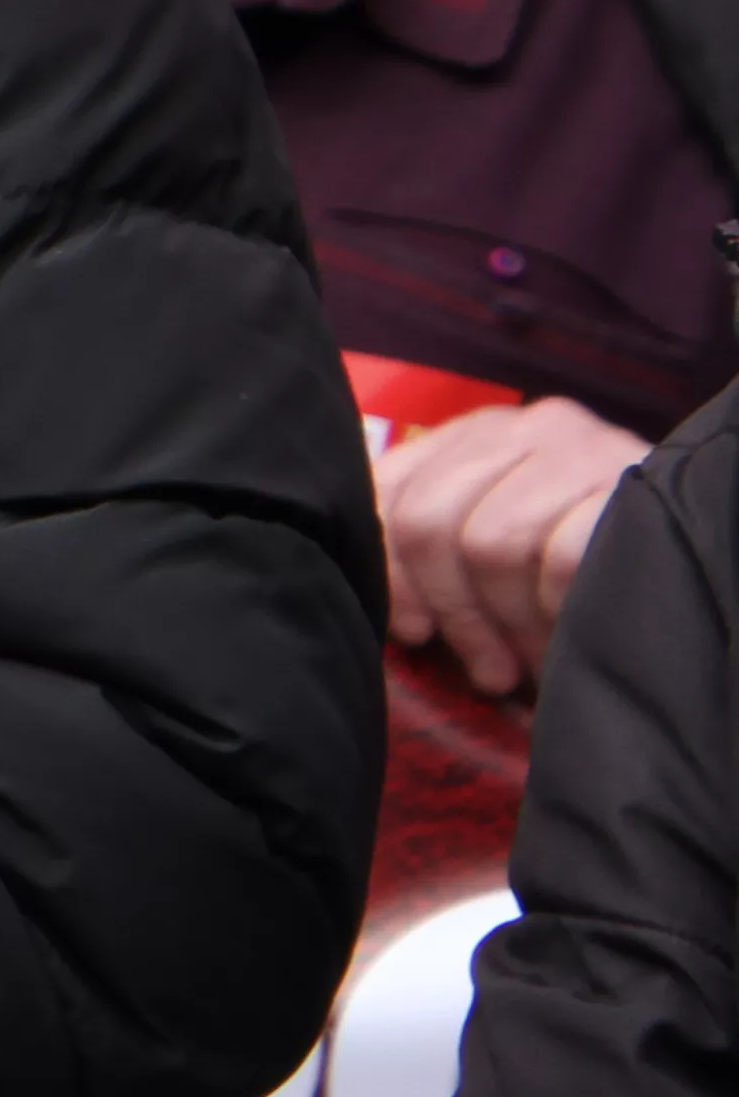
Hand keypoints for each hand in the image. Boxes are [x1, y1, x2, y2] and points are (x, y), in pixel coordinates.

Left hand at [377, 394, 643, 694]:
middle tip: (484, 670)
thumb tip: (391, 610)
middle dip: (451, 609)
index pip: (392, 488)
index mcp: (480, 433)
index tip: (411, 633)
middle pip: (430, 520)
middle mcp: (527, 426)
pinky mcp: (628, 484)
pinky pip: (560, 560)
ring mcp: (580, 449)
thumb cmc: (592, 556)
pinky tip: (565, 646)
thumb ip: (443, 544)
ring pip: (490, 543)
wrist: (706, 544)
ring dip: (505, 623)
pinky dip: (554, 615)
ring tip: (526, 668)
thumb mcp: (509, 537)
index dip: (389, 571)